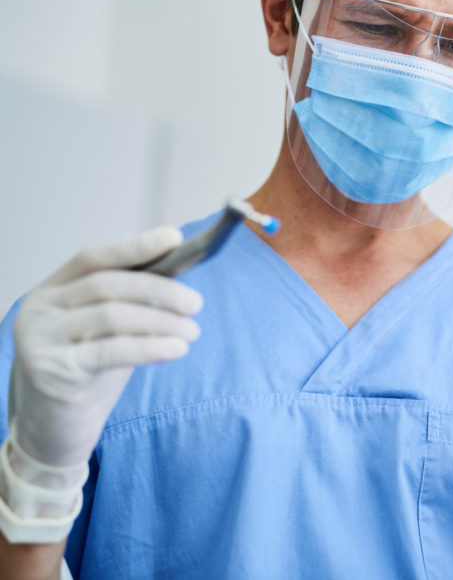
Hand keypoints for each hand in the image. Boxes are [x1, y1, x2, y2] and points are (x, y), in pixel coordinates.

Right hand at [10, 227, 202, 470]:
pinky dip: (151, 347)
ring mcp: (39, 338)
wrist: (54, 430)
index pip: (93, 256)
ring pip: (112, 316)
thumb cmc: (88, 373)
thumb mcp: (108, 330)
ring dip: (161, 321)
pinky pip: (111, 351)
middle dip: (160, 291)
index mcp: (52, 289)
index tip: (174, 238)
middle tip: (196, 304)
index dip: (135, 245)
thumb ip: (132, 301)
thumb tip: (181, 268)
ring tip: (193, 331)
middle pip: (108, 285)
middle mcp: (39, 308)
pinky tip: (177, 349)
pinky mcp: (51, 370)